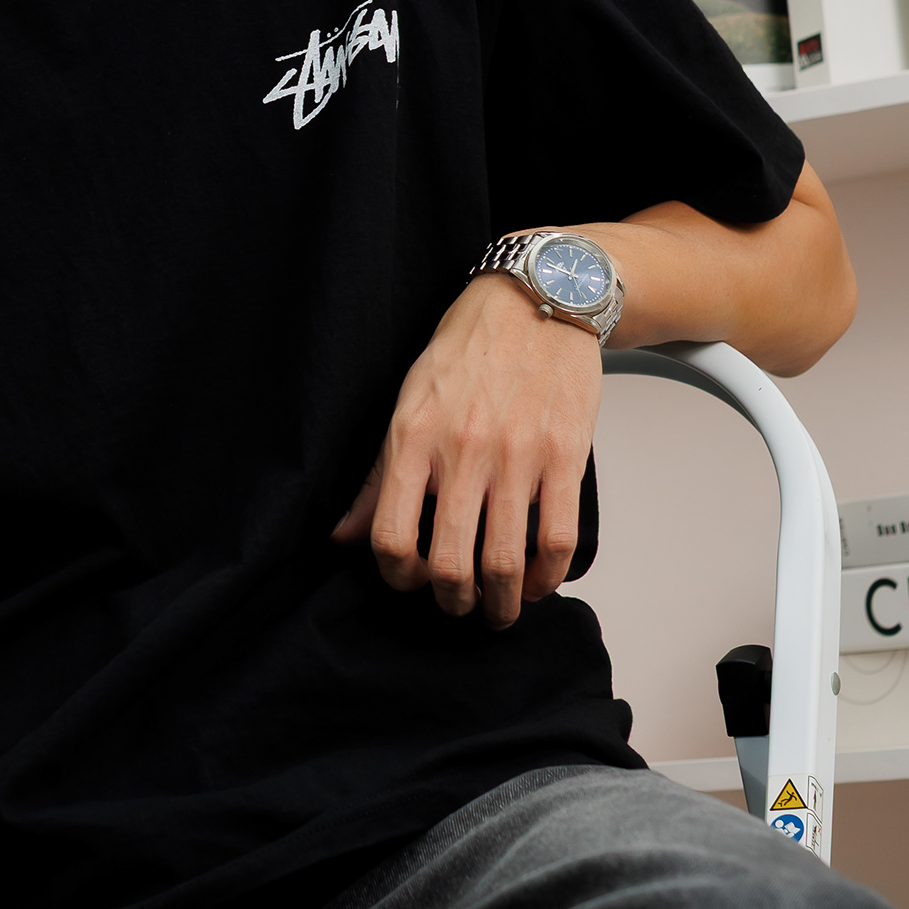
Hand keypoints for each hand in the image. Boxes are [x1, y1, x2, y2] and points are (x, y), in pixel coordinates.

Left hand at [332, 271, 602, 628]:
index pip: (391, 537)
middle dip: (453, 602)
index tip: (411, 583)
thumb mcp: (407, 403)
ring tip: (499, 609)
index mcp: (413, 437)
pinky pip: (557, 539)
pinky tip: (539, 580)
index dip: (398, 578)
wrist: (537, 299)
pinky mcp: (566, 455)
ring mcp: (517, 454)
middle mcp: (462, 450)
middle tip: (459, 606)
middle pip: (449, 562)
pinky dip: (548, 576)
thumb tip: (343, 536)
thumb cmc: (469, 349)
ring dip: (501, 603)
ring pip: (503, 561)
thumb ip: (380, 475)